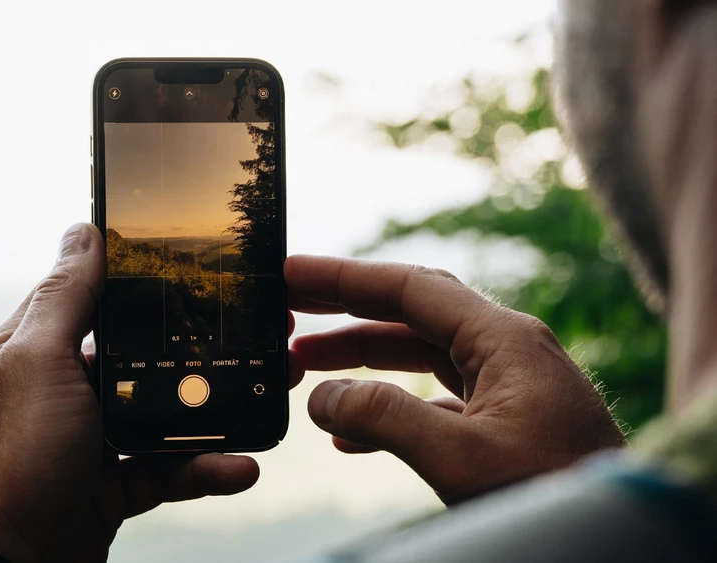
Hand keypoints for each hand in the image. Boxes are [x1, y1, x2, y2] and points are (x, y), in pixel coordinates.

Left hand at [0, 224, 258, 562]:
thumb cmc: (13, 458)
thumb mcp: (38, 361)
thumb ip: (65, 299)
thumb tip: (82, 231)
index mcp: (36, 352)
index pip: (91, 299)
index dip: (138, 279)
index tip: (195, 264)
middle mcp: (61, 391)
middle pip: (139, 356)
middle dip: (194, 348)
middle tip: (249, 333)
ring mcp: (88, 440)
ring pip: (162, 413)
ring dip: (212, 413)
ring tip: (262, 395)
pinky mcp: (111, 486)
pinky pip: (168, 469)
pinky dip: (204, 469)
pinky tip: (240, 466)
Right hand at [286, 255, 624, 503]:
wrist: (616, 544)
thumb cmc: (555, 495)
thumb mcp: (461, 458)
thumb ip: (384, 420)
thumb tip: (321, 398)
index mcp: (503, 339)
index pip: (409, 287)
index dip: (344, 277)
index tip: (292, 273)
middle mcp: (505, 350)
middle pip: (409, 314)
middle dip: (346, 312)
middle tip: (290, 308)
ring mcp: (507, 386)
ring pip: (418, 356)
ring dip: (361, 361)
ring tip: (304, 366)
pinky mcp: (504, 421)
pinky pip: (433, 401)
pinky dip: (389, 408)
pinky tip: (350, 434)